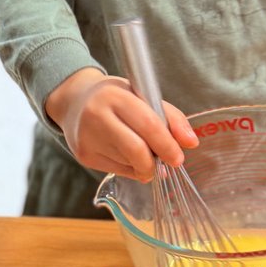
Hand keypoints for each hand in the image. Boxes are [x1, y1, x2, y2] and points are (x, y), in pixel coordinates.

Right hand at [45, 68, 196, 179]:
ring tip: (141, 151)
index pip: (148, 125)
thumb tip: (190, 143)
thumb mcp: (141, 96)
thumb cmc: (115, 98)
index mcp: (115, 96)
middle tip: (165, 164)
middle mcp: (97, 116)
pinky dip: (130, 168)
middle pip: (136, 150)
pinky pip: (117, 171)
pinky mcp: (84, 156)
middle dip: (156, 163)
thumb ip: (170, 117)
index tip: (178, 157)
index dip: (167, 145)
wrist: (74, 102)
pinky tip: (125, 154)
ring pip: (128, 164)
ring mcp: (88, 138)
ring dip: (143, 165)